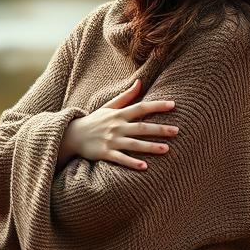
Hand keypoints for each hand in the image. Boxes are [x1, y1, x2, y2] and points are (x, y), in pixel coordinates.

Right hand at [57, 78, 177, 170]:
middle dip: (159, 129)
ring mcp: (110, 141)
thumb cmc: (94, 121)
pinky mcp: (104, 153)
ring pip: (133, 144)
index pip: (141, 107)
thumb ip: (126, 96)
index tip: (173, 105)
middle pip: (141, 127)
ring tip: (167, 149)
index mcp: (118, 114)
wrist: (72, 135)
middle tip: (177, 131)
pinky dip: (132, 162)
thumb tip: (140, 82)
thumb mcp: (108, 107)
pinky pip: (120, 159)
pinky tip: (145, 167)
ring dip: (150, 146)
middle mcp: (116, 127)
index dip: (157, 106)